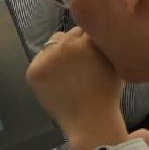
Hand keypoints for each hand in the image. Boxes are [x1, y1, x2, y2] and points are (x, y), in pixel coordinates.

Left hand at [24, 26, 133, 149]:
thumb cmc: (106, 93)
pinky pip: (41, 59)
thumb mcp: (114, 61)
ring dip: (60, 51)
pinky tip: (57, 80)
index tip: (94, 51)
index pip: (87, 28)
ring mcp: (48, 57)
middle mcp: (67, 45)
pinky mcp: (34, 70)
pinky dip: (47, 67)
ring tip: (68, 71)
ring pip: (54, 43)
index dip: (91, 40)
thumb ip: (104, 42)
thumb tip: (96, 28)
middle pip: (70, 33)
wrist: (90, 121)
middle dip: (76, 45)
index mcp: (89, 41)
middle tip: (81, 63)